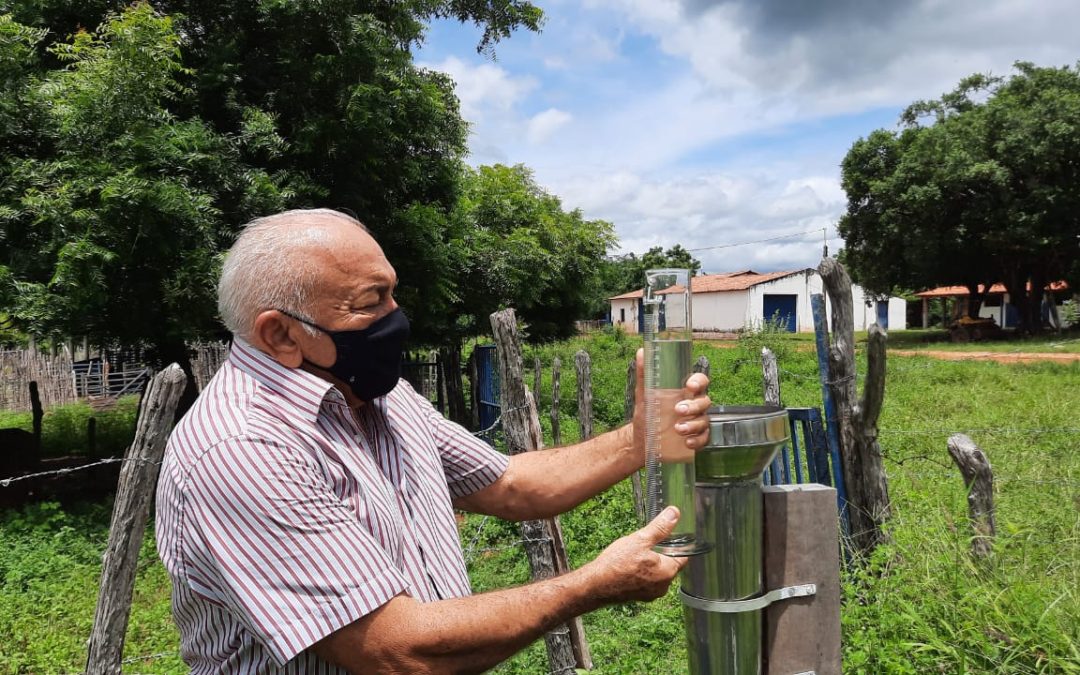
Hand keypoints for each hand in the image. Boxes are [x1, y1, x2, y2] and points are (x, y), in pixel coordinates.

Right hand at [586, 506, 688, 603]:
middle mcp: (663, 586)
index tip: (667, 537)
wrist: (596, 585)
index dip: (676, 545)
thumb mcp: (640, 539)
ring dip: (650, 565)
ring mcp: (651, 594)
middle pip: (669, 565)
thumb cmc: (617, 564)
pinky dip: (641, 574)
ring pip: (657, 574)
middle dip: (660, 554)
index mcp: (668, 572)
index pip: (682, 556)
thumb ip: (660, 527)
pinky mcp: (639, 597)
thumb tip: (674, 514)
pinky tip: (628, 566)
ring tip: (634, 555)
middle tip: (645, 545)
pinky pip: (646, 582)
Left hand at [631, 348, 712, 463]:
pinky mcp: (696, 438)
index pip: (700, 382)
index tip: (689, 385)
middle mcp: (694, 406)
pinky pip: (704, 438)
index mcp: (684, 392)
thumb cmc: (647, 414)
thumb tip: (642, 352)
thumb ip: (644, 374)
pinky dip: (697, 440)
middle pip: (704, 401)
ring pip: (704, 420)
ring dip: (693, 424)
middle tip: (678, 410)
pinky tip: (687, 442)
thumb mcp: (644, 395)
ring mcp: (696, 422)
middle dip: (693, 406)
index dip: (699, 381)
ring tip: (678, 429)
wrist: (641, 441)